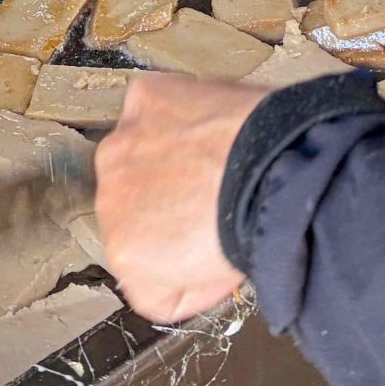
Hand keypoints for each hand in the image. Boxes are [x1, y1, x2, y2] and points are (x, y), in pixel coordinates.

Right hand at [94, 75, 264, 322]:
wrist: (275, 174)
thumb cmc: (252, 229)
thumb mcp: (208, 287)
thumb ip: (175, 288)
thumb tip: (175, 274)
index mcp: (123, 251)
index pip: (139, 251)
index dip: (175, 242)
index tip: (204, 235)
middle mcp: (108, 195)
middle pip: (135, 196)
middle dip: (168, 194)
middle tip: (215, 194)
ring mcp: (123, 142)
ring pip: (141, 150)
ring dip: (168, 152)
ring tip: (217, 157)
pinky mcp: (143, 98)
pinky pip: (154, 105)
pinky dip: (178, 111)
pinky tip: (210, 123)